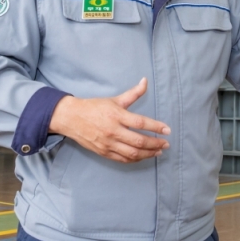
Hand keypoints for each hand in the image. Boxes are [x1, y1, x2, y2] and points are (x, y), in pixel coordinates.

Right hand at [49, 78, 169, 163]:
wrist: (71, 118)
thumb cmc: (95, 107)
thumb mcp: (115, 99)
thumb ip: (133, 93)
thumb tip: (145, 81)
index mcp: (117, 116)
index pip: (141, 123)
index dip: (156, 127)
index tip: (167, 130)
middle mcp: (113, 131)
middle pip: (139, 141)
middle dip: (156, 144)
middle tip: (166, 144)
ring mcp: (108, 144)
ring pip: (132, 153)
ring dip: (148, 154)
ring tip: (159, 151)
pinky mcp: (104, 152)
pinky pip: (123, 159)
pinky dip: (136, 159)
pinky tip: (144, 156)